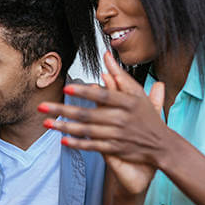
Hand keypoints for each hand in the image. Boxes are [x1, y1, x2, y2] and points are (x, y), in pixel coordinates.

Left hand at [41, 51, 166, 194]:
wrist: (162, 145)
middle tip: (42, 106)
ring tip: (46, 122)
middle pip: (89, 114)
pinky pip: (93, 146)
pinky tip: (63, 140)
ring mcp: (118, 135)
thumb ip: (120, 75)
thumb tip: (106, 55)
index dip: (84, 92)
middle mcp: (122, 119)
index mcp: (127, 103)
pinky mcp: (115, 149)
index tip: (66, 88)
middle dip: (63, 110)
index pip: (103, 95)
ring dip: (64, 127)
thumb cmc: (147, 116)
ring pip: (87, 131)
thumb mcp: (138, 94)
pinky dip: (78, 144)